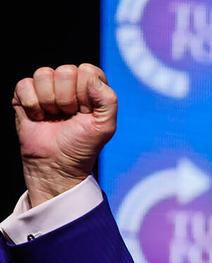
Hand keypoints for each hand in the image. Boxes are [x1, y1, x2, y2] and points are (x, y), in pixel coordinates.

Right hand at [13, 63, 116, 206]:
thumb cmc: (82, 145)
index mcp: (91, 87)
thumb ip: (108, 100)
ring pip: (43, 74)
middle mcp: (69, 84)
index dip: (85, 93)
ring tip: (54, 117)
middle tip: (68, 116)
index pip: (87, 71)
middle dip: (67, 99)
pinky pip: (25, 84)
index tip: (85, 112)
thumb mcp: (105, 126)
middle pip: (65, 71)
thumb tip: (91, 78)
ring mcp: (46, 87)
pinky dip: (32, 105)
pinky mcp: (25, 94)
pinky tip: (39, 117)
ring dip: (49, 102)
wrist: (57, 164)